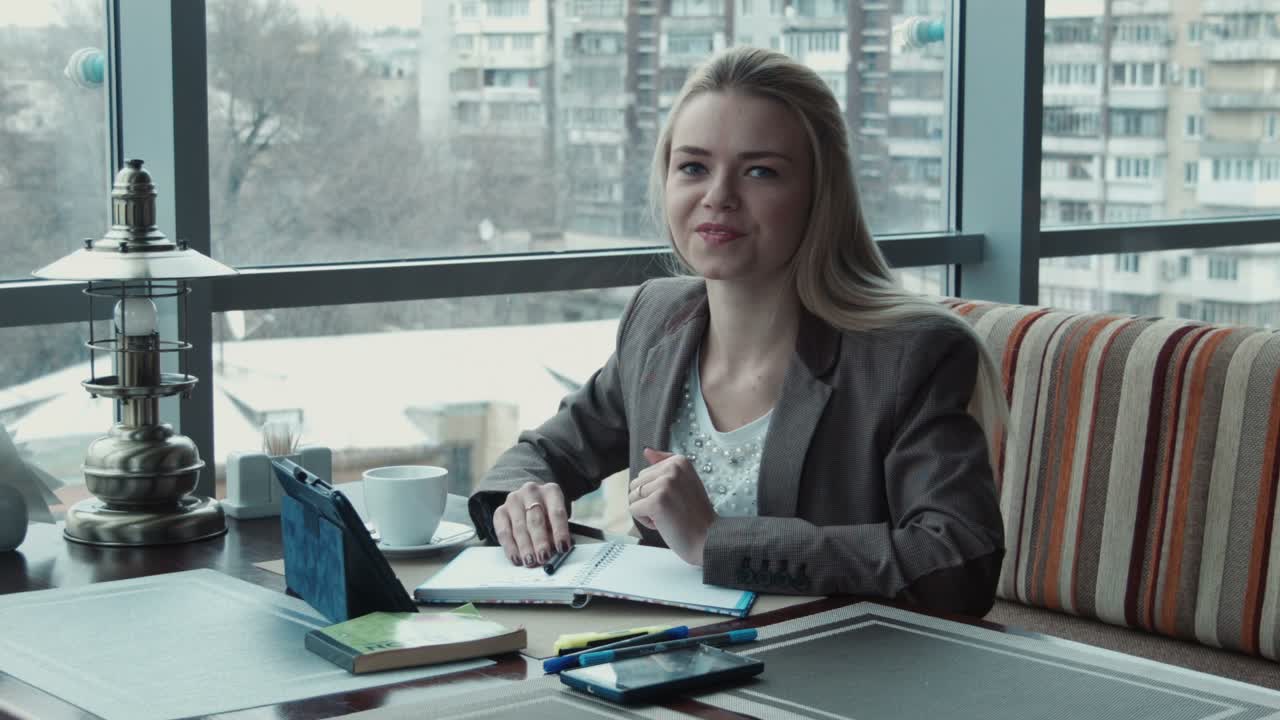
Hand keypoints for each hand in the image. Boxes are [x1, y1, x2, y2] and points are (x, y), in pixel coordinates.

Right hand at [493, 481, 571, 567]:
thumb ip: (557, 532)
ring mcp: (514, 500)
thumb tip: (557, 551)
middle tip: (544, 557)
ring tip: (530, 561)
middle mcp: (531, 492)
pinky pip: (504, 532)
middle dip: (540, 541)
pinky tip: (516, 558)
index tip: (562, 548)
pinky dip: (510, 547)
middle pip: (536, 520)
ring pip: (519, 527)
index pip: (557, 513)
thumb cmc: (548, 512)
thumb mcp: (557, 518)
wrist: (530, 500)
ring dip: (525, 547)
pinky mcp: (500, 511)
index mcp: (551, 491)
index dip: (560, 532)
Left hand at [629, 448, 717, 565]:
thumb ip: (664, 465)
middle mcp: (672, 468)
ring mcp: (665, 484)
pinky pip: (633, 510)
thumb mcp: (683, 483)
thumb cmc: (694, 515)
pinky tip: (664, 523)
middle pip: (636, 484)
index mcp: (679, 461)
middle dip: (648, 500)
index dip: (656, 491)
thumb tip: (647, 451)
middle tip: (672, 510)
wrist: (708, 538)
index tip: (676, 499)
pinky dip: (645, 521)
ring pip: (632, 497)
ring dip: (646, 511)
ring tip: (668, 516)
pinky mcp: (656, 501)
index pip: (645, 474)